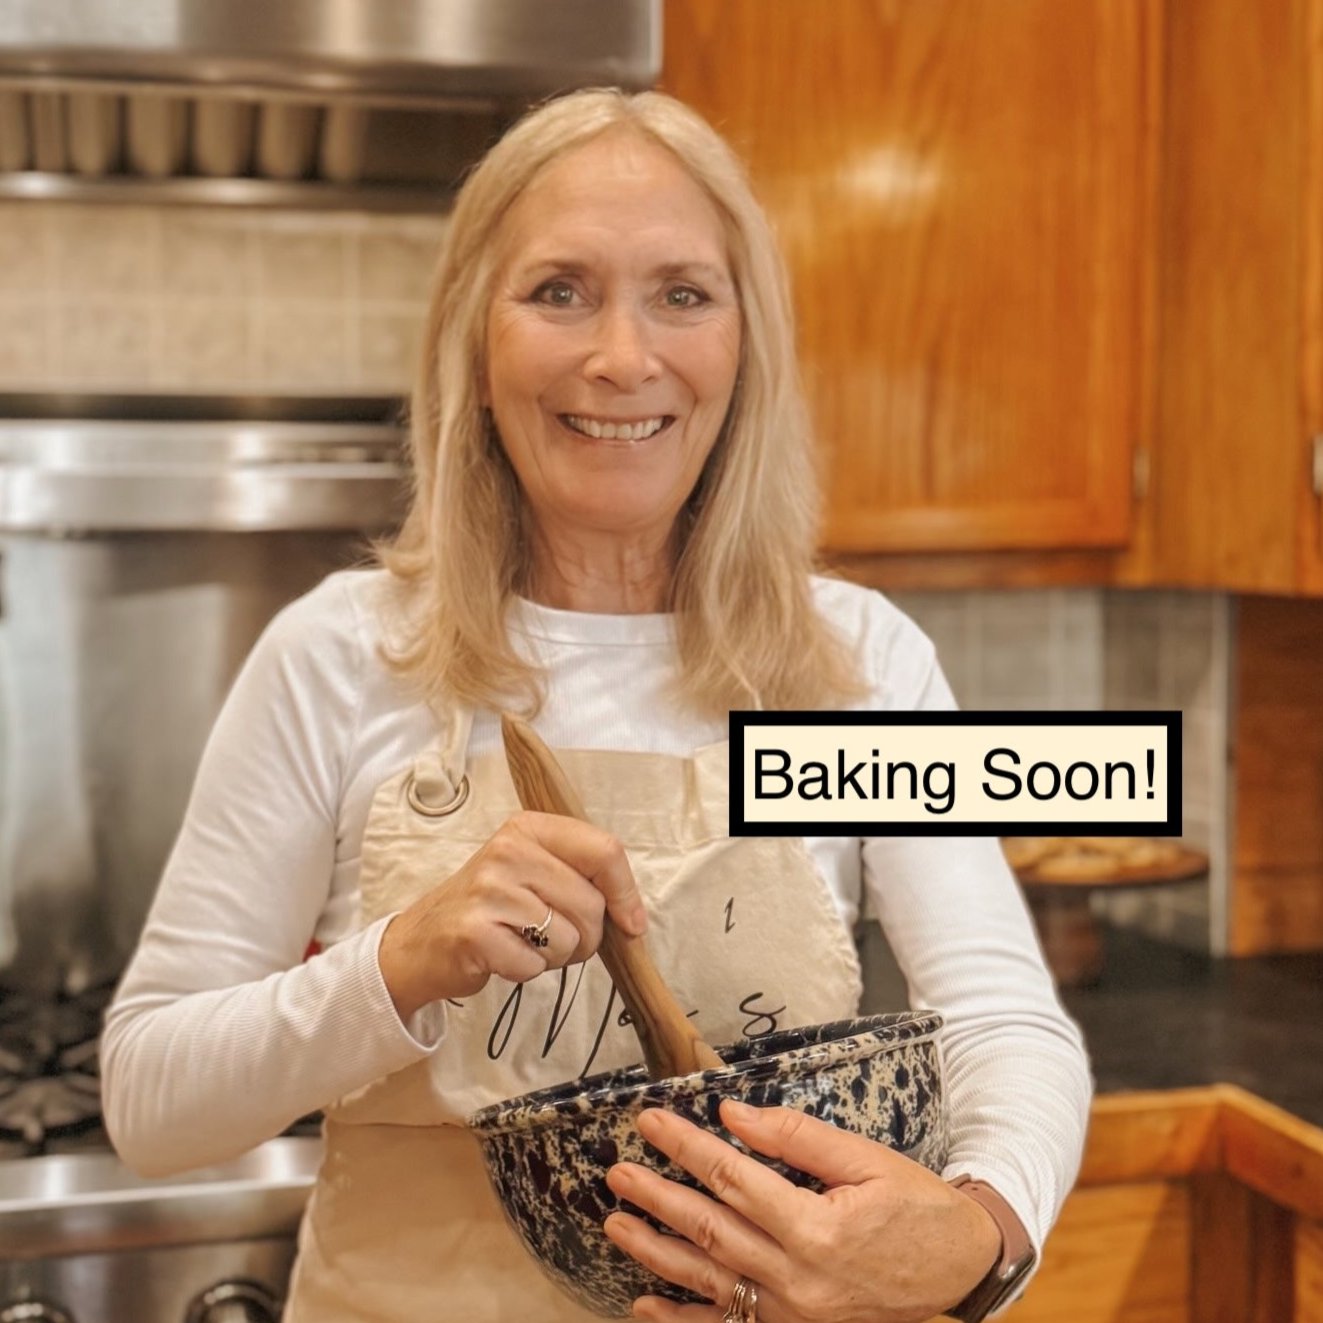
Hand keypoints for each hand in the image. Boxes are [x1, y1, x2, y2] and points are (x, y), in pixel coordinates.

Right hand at [377, 811, 646, 1019]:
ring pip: (568, 939)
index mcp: (528, 828)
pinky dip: (526, 972)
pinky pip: (536, 966)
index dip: (626, 893)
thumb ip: (581, 877)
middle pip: (591, 904)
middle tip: (551, 937)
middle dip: (586, 936)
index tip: (632, 923)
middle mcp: (508, 851)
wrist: (419, 943)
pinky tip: (502, 956)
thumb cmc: (490, 908)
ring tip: (522, 942)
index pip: (604, 851)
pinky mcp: (475, 932)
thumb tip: (634, 917)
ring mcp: (489, 890)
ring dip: (555, 957)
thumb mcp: (532, 872)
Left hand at [603, 1100, 1001, 1322]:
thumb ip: (797, 1138)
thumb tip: (734, 1113)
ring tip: (616, 1223)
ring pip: (706, 1280)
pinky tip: (644, 1306)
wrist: (959, 1270)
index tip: (651, 1121)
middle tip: (617, 1171)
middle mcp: (797, 1278)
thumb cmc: (915, 1206)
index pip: (732, 1178)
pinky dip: (681, 1320)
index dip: (686, 1146)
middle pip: (709, 1230)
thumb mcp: (866, 1159)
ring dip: (655, 1252)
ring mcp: (792, 1314)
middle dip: (657, 1197)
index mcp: (816, 1228)